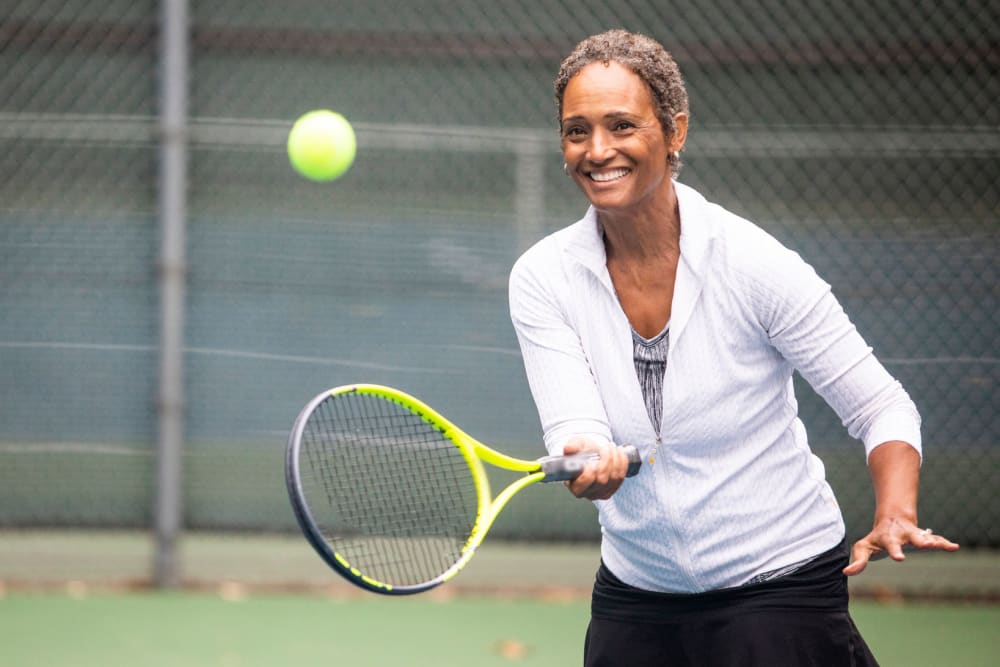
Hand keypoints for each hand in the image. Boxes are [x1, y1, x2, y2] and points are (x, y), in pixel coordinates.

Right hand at [562, 437, 629, 500]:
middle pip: (602, 481)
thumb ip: (572, 446)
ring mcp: (602, 493)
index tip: (591, 461)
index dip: (589, 474)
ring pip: (614, 478)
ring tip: (612, 447)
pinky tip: (619, 453)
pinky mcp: (613, 489)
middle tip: (605, 447)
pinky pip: (621, 477)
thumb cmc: (581, 452)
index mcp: (574, 485)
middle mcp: (588, 493)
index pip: (582, 485)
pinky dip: (622, 463)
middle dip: (606, 461)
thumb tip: (568, 448)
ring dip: (616, 459)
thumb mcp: (575, 446)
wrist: (592, 453)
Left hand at [843, 518, 959, 575]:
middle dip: (918, 542)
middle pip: (911, 538)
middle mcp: (903, 535)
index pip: (890, 544)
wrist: (893, 519)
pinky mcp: (925, 537)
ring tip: (940, 546)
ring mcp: (915, 535)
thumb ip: (858, 561)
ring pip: (925, 537)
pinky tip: (954, 547)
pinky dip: (944, 543)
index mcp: (887, 537)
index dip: (895, 551)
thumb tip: (846, 572)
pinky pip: (936, 540)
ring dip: (933, 542)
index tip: (900, 558)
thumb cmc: (877, 538)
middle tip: (924, 546)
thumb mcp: (864, 547)